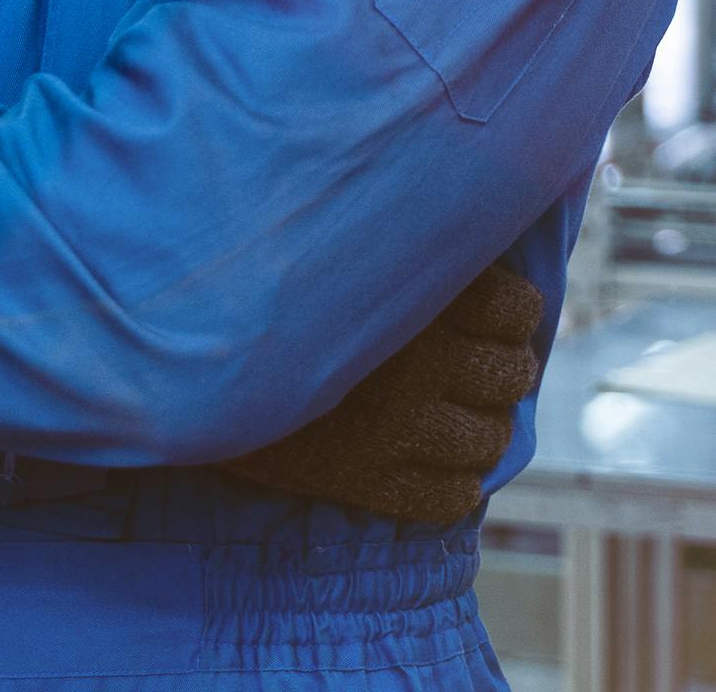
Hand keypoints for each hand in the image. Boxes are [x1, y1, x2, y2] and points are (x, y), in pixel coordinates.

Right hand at [220, 262, 543, 521]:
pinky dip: (452, 485)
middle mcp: (423, 359)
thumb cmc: (275, 293)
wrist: (195, 367)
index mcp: (420, 294)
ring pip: (489, 440)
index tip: (486, 320)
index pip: (520, 308)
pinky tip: (432, 464)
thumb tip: (475, 218)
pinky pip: (451, 497)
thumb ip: (407, 241)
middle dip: (500, 374)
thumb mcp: (349, 251)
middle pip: (512, 376)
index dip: (511, 316)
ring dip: (479, 431)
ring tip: (453, 418)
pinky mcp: (371, 479)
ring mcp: (400, 424)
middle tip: (472, 371)